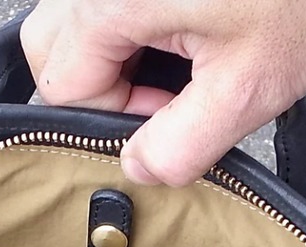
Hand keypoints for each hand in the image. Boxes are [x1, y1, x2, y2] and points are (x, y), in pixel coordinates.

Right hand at [20, 0, 305, 185]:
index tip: (175, 113)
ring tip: (183, 59)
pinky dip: (136, 24)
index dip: (117, 118)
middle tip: (170, 93)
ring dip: (119, 54)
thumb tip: (139, 169)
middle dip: (103, 86)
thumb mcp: (251, 85)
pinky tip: (190, 27)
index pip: (64, 88)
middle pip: (54, 49)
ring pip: (80, 21)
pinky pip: (112, 1)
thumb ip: (184, 143)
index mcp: (110, 1)